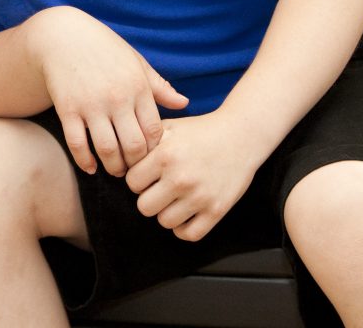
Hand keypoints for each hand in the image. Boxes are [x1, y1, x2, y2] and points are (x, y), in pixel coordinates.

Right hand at [35, 9, 188, 177]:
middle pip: (133, 145)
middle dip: (136, 165)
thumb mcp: (136, 63)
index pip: (154, 131)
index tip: (151, 157)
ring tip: (115, 170)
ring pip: (107, 149)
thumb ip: (159, 87)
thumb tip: (185, 104)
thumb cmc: (105, 49)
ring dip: (113, 167)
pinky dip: (85, 161)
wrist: (64, 36)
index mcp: (138, 86)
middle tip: (134, 171)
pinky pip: (77, 144)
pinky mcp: (68, 108)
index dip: (154, 150)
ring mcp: (91, 104)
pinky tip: (91, 167)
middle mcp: (117, 97)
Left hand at [125, 113, 260, 240]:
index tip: (149, 174)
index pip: (132, 183)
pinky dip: (184, 228)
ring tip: (175, 198)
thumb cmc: (201, 131)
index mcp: (165, 155)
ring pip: (164, 222)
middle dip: (150, 198)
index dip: (138, 179)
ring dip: (167, 212)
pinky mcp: (216, 210)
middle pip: (144, 207)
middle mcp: (180, 178)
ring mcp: (199, 197)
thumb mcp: (170, 127)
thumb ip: (145, 143)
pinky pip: (189, 234)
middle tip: (160, 188)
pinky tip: (186, 213)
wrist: (241, 135)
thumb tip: (121, 160)